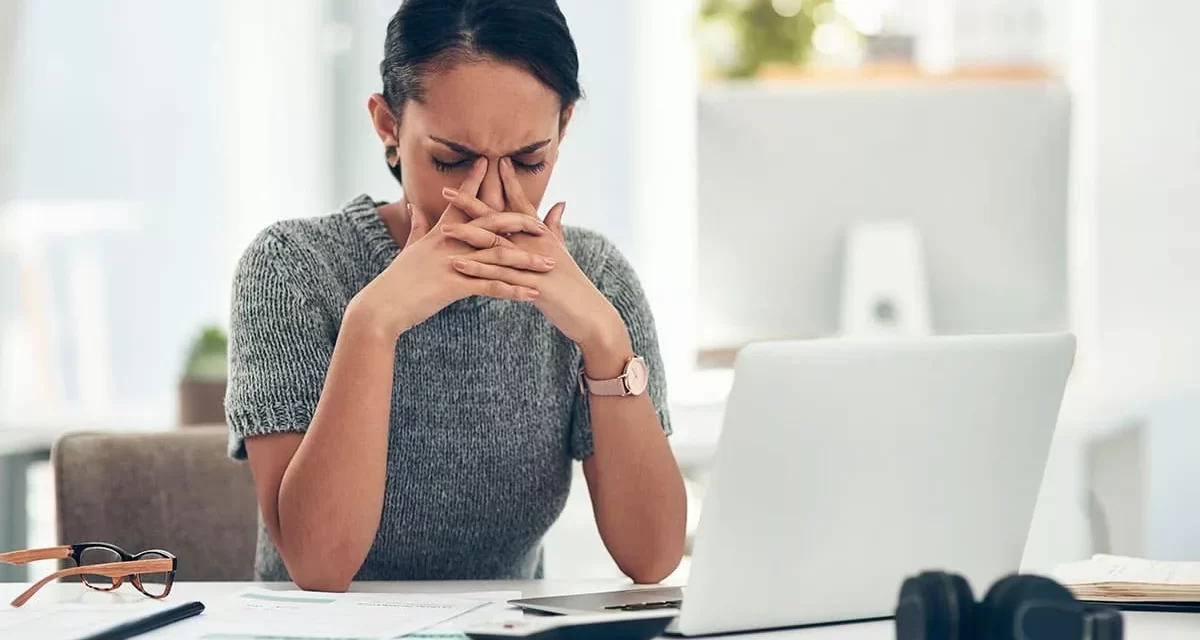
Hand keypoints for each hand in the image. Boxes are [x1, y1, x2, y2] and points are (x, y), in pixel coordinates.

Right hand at [352, 158, 558, 336]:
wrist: (381, 306)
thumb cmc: (395, 282)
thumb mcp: (407, 249)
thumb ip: (415, 227)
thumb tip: (414, 207)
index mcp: (438, 234)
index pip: (462, 203)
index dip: (475, 182)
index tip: (489, 163)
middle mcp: (448, 244)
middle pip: (490, 225)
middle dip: (519, 222)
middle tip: (542, 222)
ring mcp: (452, 263)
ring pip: (498, 257)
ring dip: (527, 261)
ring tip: (550, 264)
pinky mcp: (454, 286)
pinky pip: (491, 287)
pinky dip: (514, 290)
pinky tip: (533, 293)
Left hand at [441, 158, 627, 351]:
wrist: (587, 312)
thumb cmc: (571, 284)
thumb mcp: (562, 251)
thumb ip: (556, 227)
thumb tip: (559, 203)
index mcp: (541, 235)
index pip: (520, 203)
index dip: (507, 181)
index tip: (493, 161)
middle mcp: (536, 243)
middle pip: (500, 217)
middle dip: (472, 203)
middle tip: (446, 189)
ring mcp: (533, 263)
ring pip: (496, 244)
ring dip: (469, 235)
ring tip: (444, 229)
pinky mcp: (531, 284)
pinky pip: (499, 274)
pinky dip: (479, 268)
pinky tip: (458, 264)